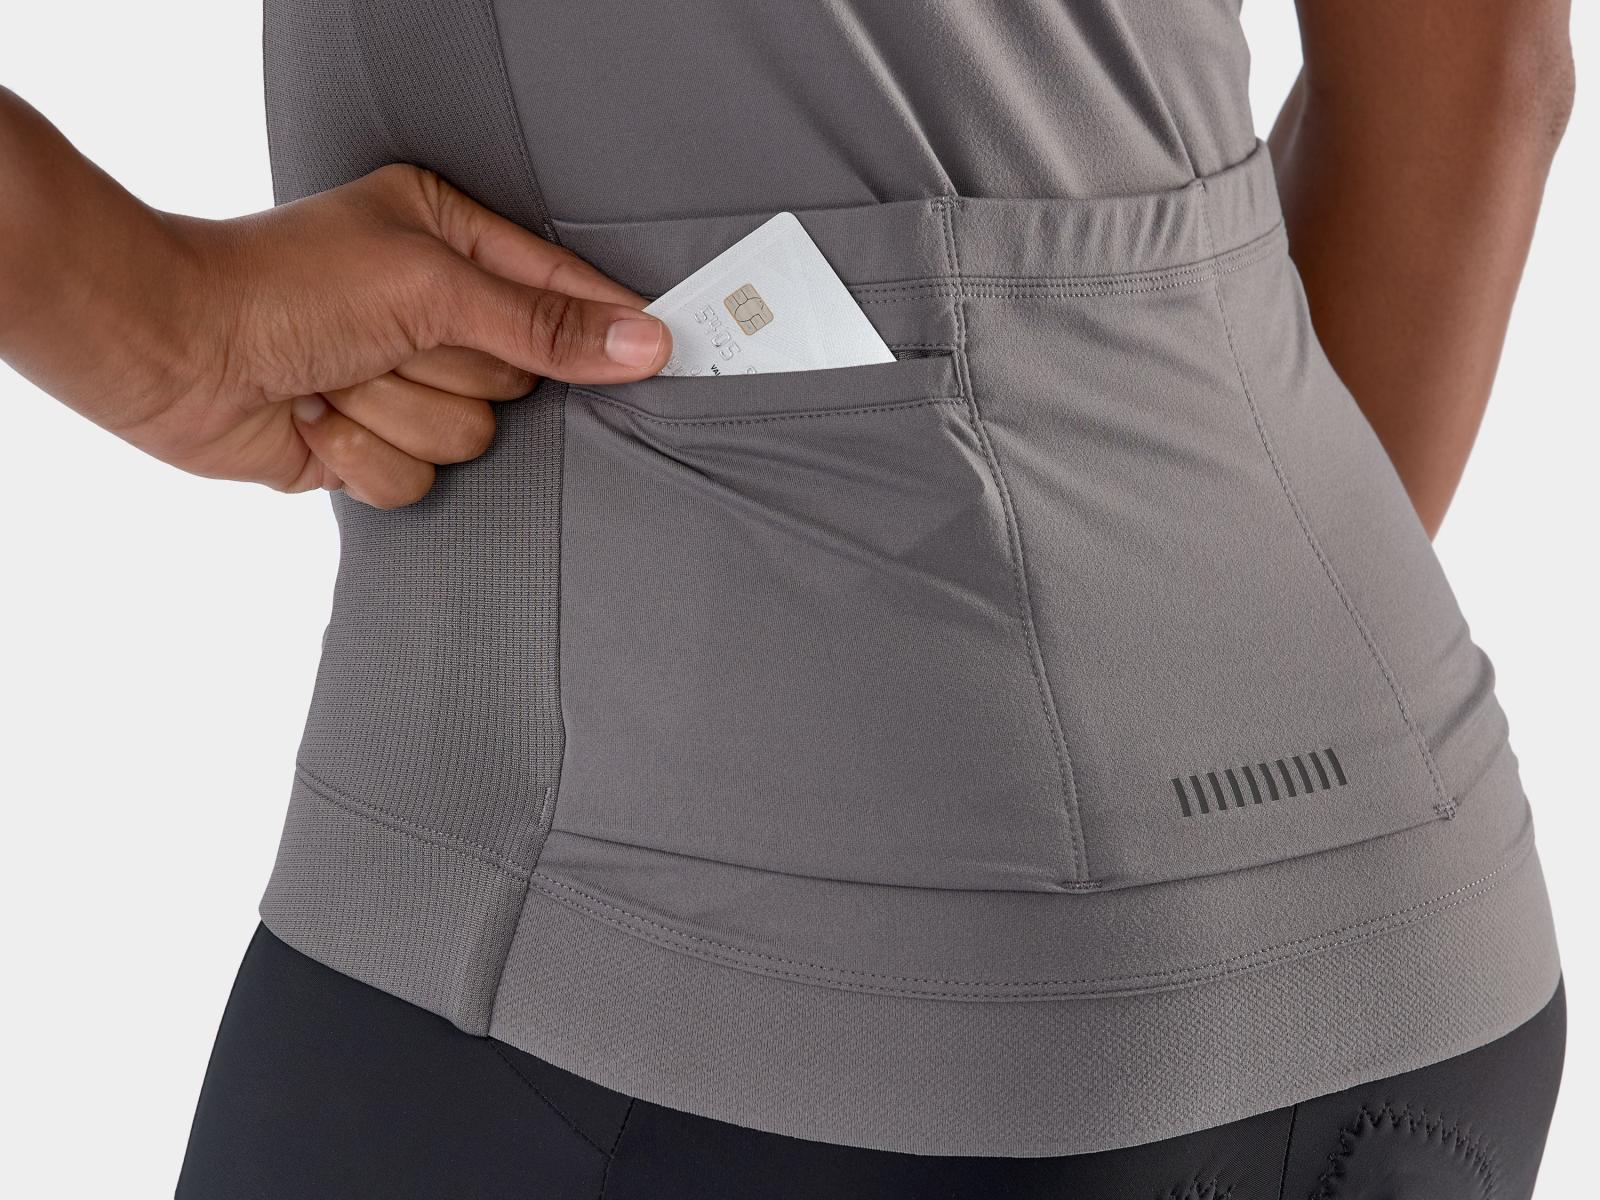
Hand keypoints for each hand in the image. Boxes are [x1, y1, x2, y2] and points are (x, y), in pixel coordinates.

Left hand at [142, 166, 670, 507]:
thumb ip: (542, 326)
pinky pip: (416, 482)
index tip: (670, 350)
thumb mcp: (429, 288)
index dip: (607, 327)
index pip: (562, 294)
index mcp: (452, 242)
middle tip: (391, 341)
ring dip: (395, 414)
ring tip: (338, 376)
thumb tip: (641, 342)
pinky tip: (316, 417)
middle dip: (449, 372)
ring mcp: (404, 382)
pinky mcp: (372, 444)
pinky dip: (362, 456)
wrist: (172, 348)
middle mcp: (433, 312)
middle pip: (519, 381)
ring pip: (469, 438)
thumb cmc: (281, 287)